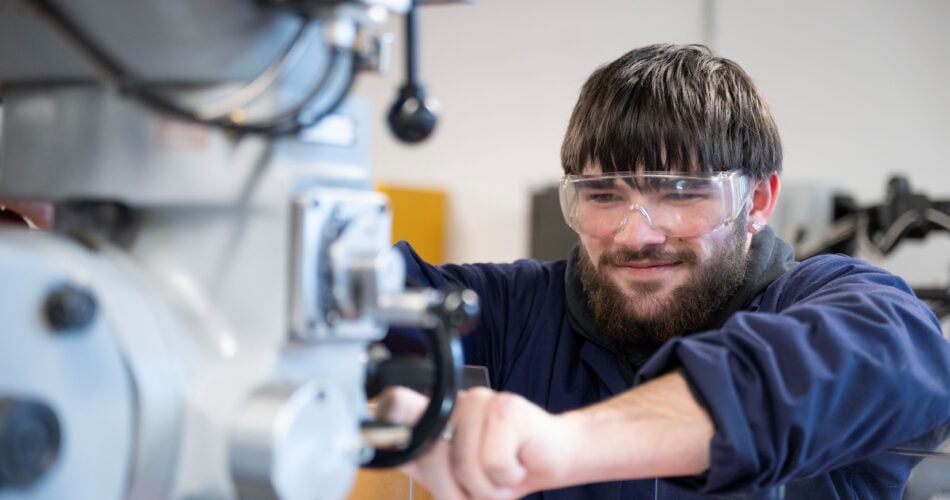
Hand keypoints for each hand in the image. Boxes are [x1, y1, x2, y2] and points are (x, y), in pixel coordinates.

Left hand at [377, 386, 580, 498]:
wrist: (553, 460)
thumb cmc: (505, 470)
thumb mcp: (457, 479)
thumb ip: (424, 463)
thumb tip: (381, 445)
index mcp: (436, 418)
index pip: (394, 404)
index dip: (386, 414)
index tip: (384, 416)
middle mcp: (454, 403)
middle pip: (430, 454)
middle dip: (456, 489)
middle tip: (481, 486)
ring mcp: (479, 401)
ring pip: (464, 463)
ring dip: (487, 486)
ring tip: (502, 473)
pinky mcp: (506, 408)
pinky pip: (492, 461)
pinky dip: (507, 477)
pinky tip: (517, 463)